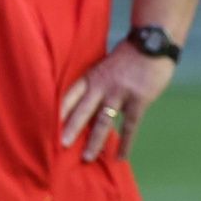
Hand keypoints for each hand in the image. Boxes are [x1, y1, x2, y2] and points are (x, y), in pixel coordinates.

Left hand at [60, 42, 176, 161]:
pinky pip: (130, 126)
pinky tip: (120, 157)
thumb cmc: (129, 55)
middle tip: (61, 146)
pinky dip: (125, 143)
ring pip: (103, 122)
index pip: (70, 94)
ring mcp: (121, 93)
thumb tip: (85, 107)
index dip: (59, 110)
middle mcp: (103, 85)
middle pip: (83, 110)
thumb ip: (96, 84)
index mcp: (92, 75)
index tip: (46, 124)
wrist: (154, 43)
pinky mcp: (139, 101)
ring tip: (87, 158)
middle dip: (71, 128)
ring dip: (94, 141)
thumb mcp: (106, 65)